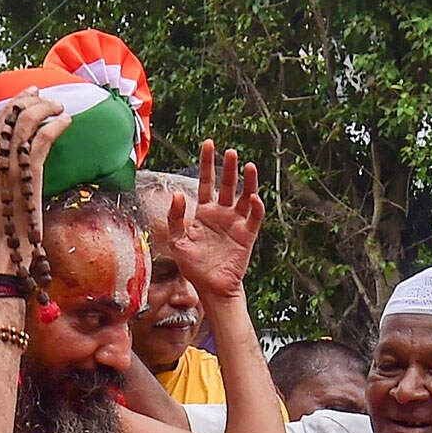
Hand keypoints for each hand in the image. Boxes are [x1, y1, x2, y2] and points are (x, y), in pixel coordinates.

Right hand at [0, 87, 71, 272]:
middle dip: (28, 99)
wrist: (4, 245)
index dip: (12, 105)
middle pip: (11, 115)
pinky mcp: (30, 172)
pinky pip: (43, 138)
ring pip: (27, 121)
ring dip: (45, 108)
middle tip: (43, 94)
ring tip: (58, 106)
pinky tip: (65, 121)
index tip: (26, 96)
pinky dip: (55, 125)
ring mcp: (11, 162)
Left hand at [167, 140, 264, 300]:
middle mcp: (221, 214)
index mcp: (203, 213)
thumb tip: (177, 194)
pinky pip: (254, 218)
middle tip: (230, 152)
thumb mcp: (177, 242)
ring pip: (243, 197)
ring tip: (248, 165)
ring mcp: (236, 224)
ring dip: (247, 182)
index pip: (206, 182)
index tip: (208, 144)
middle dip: (228, 168)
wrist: (211, 288)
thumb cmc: (193, 267)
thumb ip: (175, 218)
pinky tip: (254, 197)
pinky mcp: (247, 236)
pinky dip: (256, 208)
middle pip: (226, 185)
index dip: (207, 163)